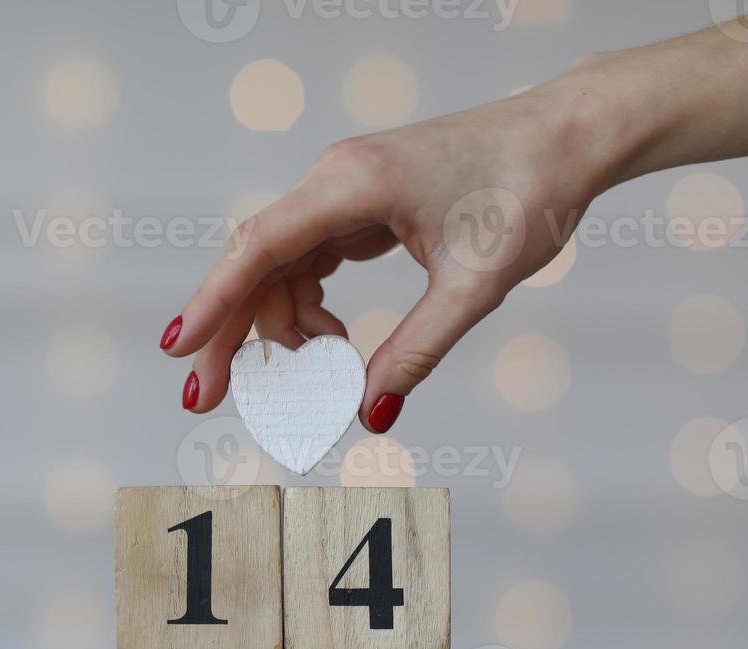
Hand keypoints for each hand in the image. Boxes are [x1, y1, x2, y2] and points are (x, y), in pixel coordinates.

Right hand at [162, 82, 608, 431]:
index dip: (214, 301)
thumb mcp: (477, 284)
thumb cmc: (530, 189)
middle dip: (230, 333)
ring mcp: (341, 191)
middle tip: (207, 398)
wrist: (567, 138)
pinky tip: (332, 337)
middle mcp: (334, 180)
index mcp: (354, 183)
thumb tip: (370, 412)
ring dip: (283, 326)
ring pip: (277, 268)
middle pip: (255, 263)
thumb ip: (417, 350)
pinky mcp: (356, 204)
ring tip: (323, 367)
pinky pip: (305, 262)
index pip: (260, 246)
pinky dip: (307, 307)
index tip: (180, 349)